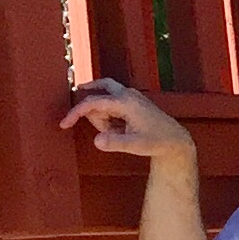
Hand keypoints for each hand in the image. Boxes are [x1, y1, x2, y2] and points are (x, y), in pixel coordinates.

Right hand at [60, 79, 194, 159]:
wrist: (175, 140)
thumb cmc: (157, 142)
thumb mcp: (135, 146)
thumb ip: (115, 143)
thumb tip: (96, 141)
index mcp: (125, 101)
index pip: (92, 103)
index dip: (75, 113)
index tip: (63, 125)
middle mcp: (127, 93)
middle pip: (96, 96)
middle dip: (96, 116)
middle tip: (113, 132)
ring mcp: (130, 95)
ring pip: (103, 104)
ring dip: (105, 120)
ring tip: (123, 133)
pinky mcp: (131, 100)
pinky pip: (111, 107)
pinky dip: (111, 120)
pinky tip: (124, 130)